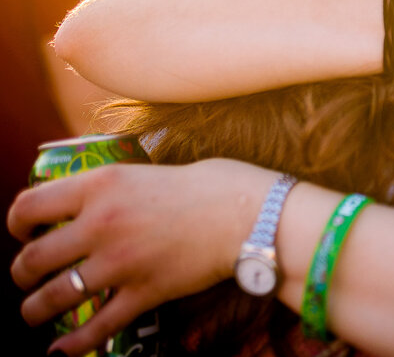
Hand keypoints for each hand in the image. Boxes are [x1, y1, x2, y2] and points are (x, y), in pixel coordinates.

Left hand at [8, 159, 275, 355]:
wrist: (252, 214)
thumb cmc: (213, 185)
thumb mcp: (150, 171)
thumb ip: (117, 189)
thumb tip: (97, 204)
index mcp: (102, 185)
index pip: (30, 206)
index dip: (17, 224)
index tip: (24, 232)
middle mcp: (101, 223)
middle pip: (32, 259)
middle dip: (21, 274)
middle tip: (28, 276)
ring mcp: (120, 262)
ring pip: (53, 298)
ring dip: (35, 310)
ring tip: (36, 313)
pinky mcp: (143, 293)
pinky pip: (95, 328)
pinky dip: (72, 347)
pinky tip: (60, 353)